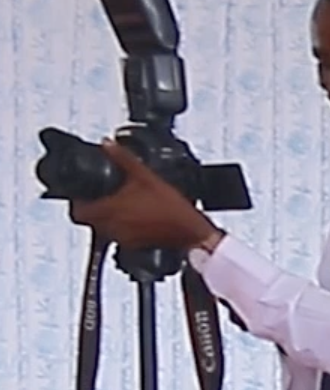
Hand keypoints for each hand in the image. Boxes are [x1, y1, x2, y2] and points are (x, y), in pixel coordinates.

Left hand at [65, 141, 219, 253]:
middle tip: (98, 198)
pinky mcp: (134, 246)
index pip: (77, 211)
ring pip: (101, 229)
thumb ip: (123, 158)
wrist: (192, 234)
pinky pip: (118, 237)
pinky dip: (120, 227)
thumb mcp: (146, 176)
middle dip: (90, 208)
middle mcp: (111, 227)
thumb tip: (108, 144)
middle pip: (87, 221)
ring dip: (104, 218)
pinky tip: (134, 218)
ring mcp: (122, 238)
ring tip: (118, 206)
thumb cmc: (172, 209)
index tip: (83, 193)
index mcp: (109, 210)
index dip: (76, 201)